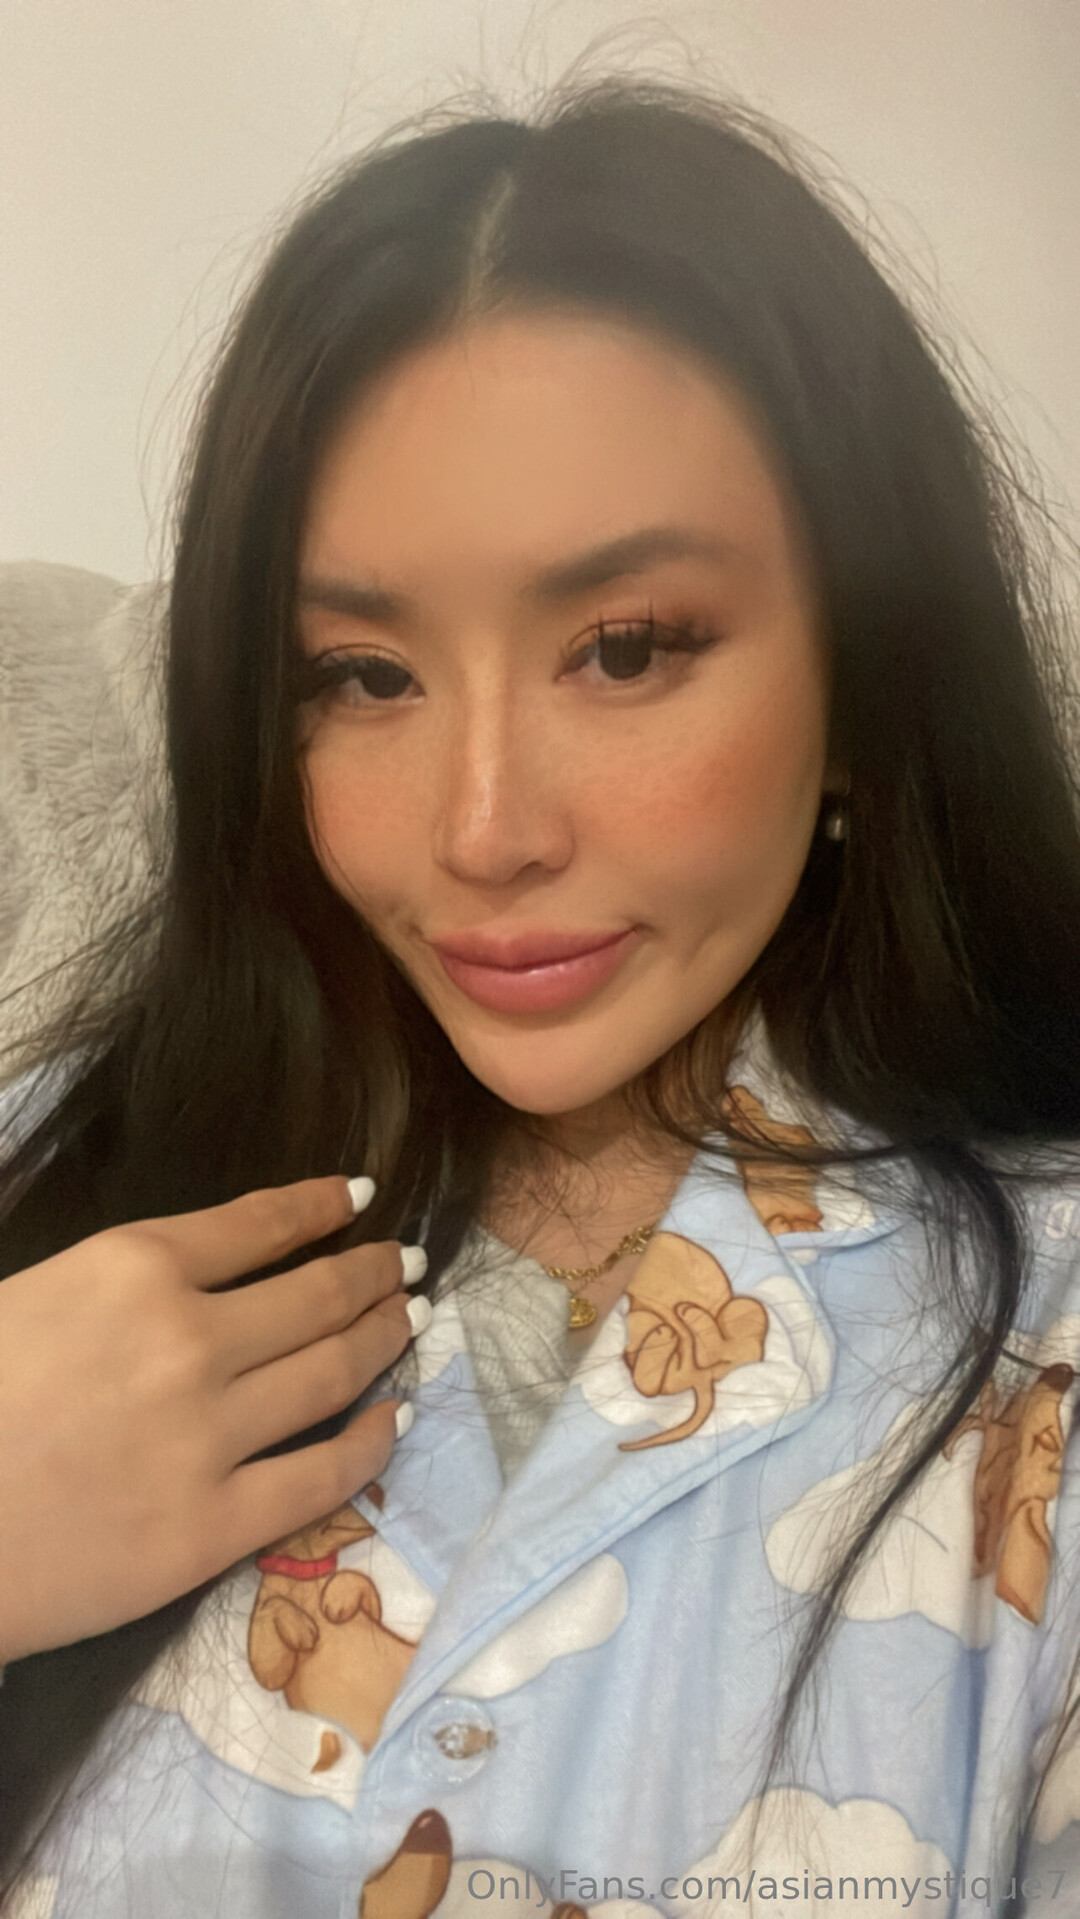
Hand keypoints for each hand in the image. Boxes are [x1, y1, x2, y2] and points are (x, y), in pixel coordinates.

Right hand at [0, 1175, 426, 1661]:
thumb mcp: (26, 1291)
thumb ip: (116, 1275)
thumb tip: (192, 1264)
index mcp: (131, 1267)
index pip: (258, 1223)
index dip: (320, 1204)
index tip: (361, 1197)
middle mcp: (189, 1339)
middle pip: (315, 1294)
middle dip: (373, 1273)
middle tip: (407, 1265)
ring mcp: (209, 1435)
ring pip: (334, 1373)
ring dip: (385, 1338)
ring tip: (415, 1321)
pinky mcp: (213, 1527)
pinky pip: (322, 1475)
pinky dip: (374, 1441)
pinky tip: (398, 1419)